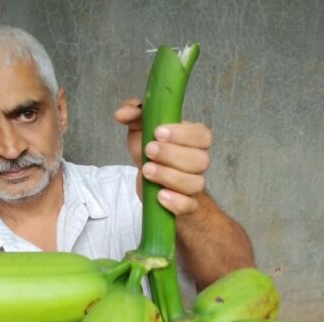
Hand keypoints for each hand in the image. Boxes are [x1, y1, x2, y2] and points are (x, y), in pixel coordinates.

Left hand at [114, 99, 212, 216]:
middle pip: (199, 160)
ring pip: (194, 183)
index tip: (158, 132)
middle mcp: (198, 162)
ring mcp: (194, 185)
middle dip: (171, 155)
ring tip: (147, 171)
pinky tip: (160, 196)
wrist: (151, 185)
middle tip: (148, 151)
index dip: (182, 134)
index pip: (202, 135)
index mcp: (194, 140)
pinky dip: (175, 202)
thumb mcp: (140, 130)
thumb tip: (122, 114)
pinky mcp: (186, 205)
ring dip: (169, 176)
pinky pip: (188, 206)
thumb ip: (134, 114)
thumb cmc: (150, 154)